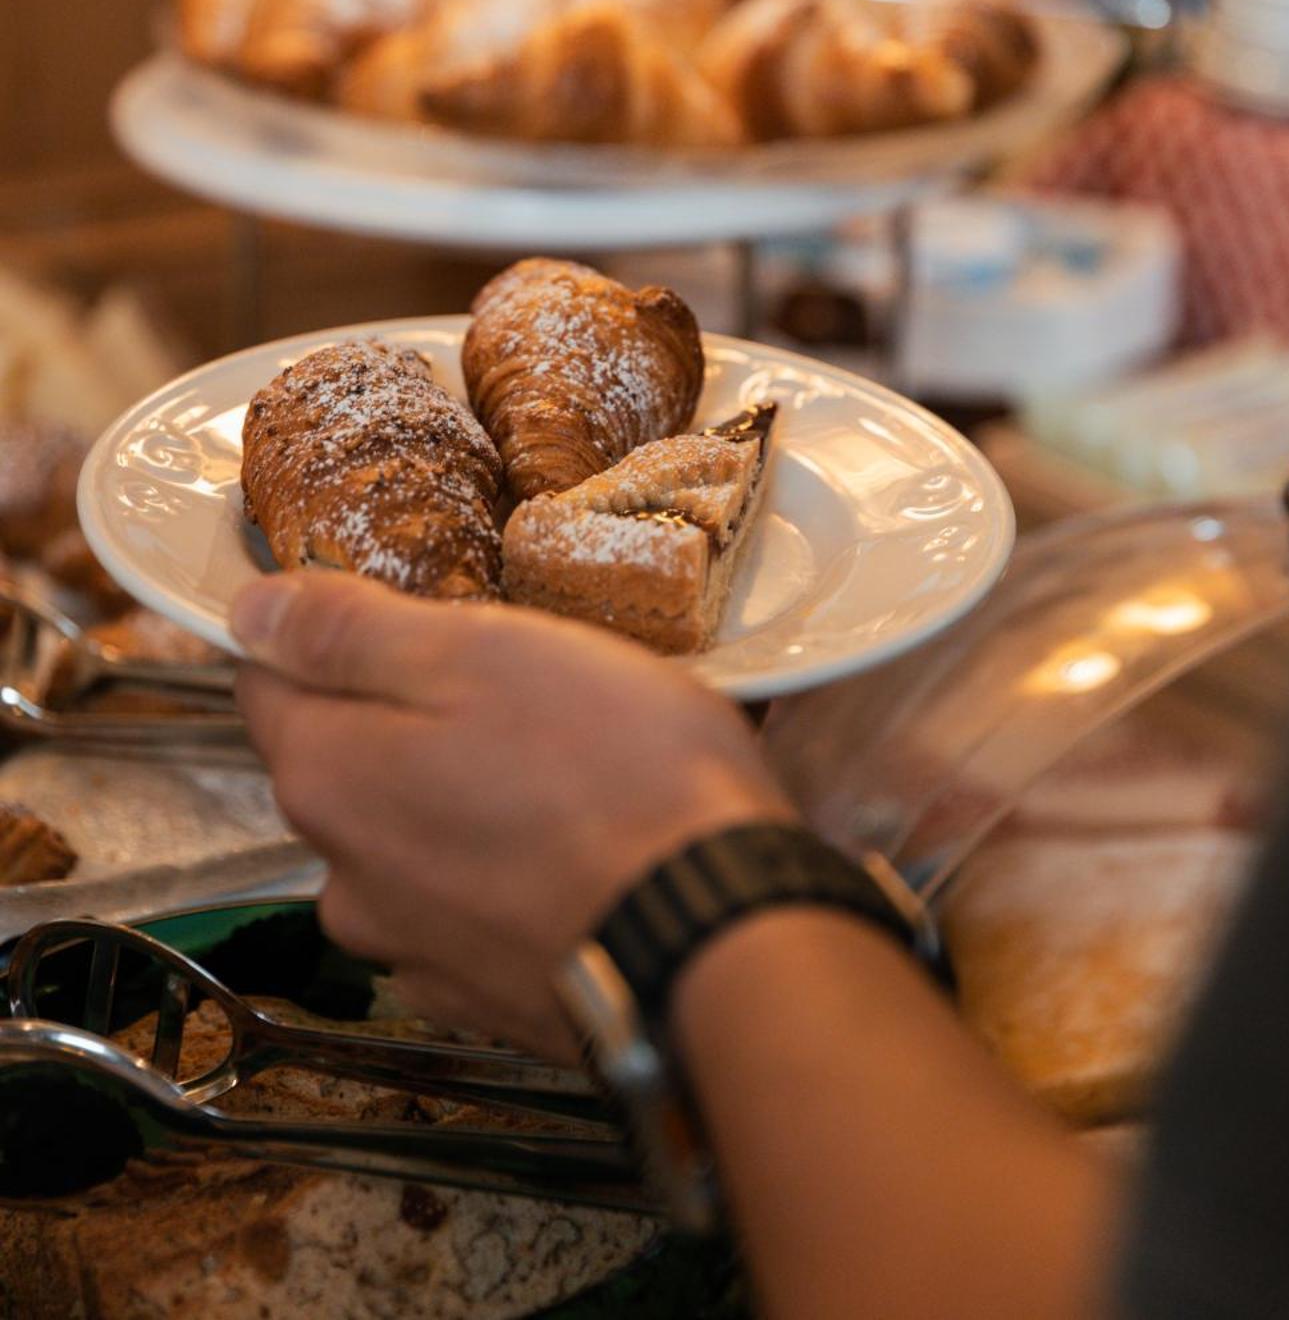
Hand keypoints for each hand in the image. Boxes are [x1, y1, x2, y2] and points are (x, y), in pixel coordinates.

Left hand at [232, 572, 792, 1056]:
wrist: (720, 939)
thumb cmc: (611, 773)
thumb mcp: (479, 654)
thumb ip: (349, 632)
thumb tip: (249, 609)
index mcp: (327, 777)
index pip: (266, 680)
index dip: (328, 631)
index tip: (411, 613)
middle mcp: (344, 879)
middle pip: (344, 762)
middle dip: (409, 717)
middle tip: (518, 684)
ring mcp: (414, 951)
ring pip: (409, 839)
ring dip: (461, 800)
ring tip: (566, 771)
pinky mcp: (485, 997)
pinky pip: (469, 910)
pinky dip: (505, 875)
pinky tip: (578, 851)